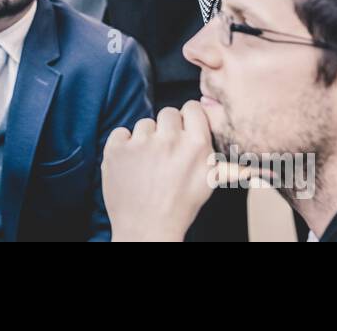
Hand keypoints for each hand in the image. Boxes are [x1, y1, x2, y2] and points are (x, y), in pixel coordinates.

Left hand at [101, 102, 218, 241]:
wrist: (147, 229)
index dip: (187, 118)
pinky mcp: (117, 149)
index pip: (192, 108)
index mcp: (196, 145)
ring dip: (145, 139)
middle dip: (166, 128)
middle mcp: (170, 139)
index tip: (183, 129)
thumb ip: (213, 152)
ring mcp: (141, 143)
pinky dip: (123, 145)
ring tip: (147, 164)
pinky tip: (130, 164)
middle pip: (168, 113)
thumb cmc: (180, 207)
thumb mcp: (209, 181)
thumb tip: (219, 128)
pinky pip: (121, 132)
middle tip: (164, 151)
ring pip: (144, 124)